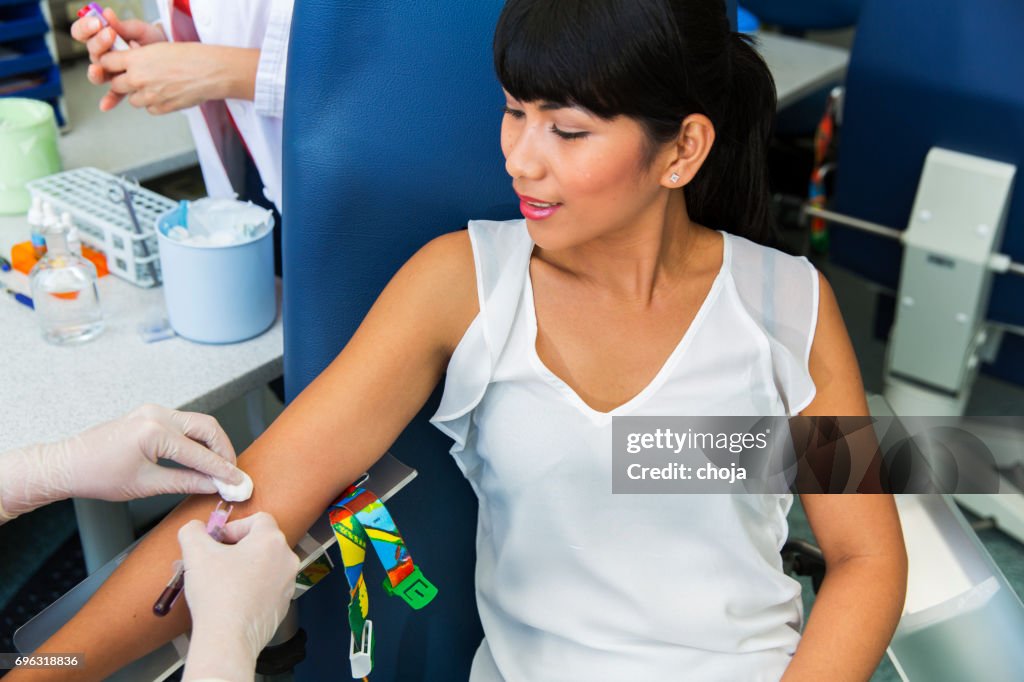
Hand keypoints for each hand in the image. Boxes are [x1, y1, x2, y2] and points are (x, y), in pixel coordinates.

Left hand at [0, 404, 242, 518]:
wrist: (67, 464)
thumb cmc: (98, 475)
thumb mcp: (146, 485)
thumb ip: (186, 483)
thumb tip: (214, 485)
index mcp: (155, 431)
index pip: (201, 453)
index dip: (223, 470)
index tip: (238, 482)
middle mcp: (157, 414)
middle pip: (208, 427)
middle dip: (224, 450)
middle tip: (232, 473)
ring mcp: (153, 411)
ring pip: (198, 423)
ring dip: (213, 444)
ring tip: (220, 467)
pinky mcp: (150, 414)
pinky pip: (184, 423)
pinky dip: (198, 439)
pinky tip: (201, 456)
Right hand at [70, 7, 165, 102]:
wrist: (172, 58)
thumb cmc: (153, 41)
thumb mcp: (139, 30)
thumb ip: (123, 26)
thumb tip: (107, 14)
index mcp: (103, 40)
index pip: (83, 33)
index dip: (85, 28)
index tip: (96, 22)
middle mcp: (104, 57)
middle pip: (92, 53)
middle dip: (98, 44)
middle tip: (109, 35)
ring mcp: (112, 73)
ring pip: (98, 74)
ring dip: (97, 72)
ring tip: (99, 69)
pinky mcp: (123, 87)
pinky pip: (113, 95)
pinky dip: (109, 100)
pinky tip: (106, 105)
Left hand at [99, 43, 258, 114]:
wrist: (210, 72)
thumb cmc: (190, 57)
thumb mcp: (158, 48)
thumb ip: (138, 57)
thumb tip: (128, 63)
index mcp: (135, 59)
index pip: (106, 63)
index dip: (110, 64)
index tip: (114, 65)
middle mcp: (138, 78)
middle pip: (115, 84)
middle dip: (123, 81)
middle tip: (136, 77)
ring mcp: (149, 96)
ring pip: (132, 100)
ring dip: (139, 94)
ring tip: (156, 86)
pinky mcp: (161, 108)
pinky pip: (149, 109)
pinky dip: (154, 104)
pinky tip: (166, 94)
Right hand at [179, 512, 299, 680]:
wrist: (229, 638)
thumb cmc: (217, 594)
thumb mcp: (196, 552)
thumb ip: (193, 531)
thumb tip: (194, 528)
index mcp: (271, 541)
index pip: (258, 519)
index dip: (234, 526)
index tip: (217, 541)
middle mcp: (287, 560)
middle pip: (261, 543)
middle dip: (236, 549)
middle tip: (214, 561)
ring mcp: (288, 584)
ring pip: (263, 567)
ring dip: (243, 569)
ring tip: (218, 582)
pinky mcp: (283, 605)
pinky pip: (266, 588)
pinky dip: (250, 589)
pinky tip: (230, 600)